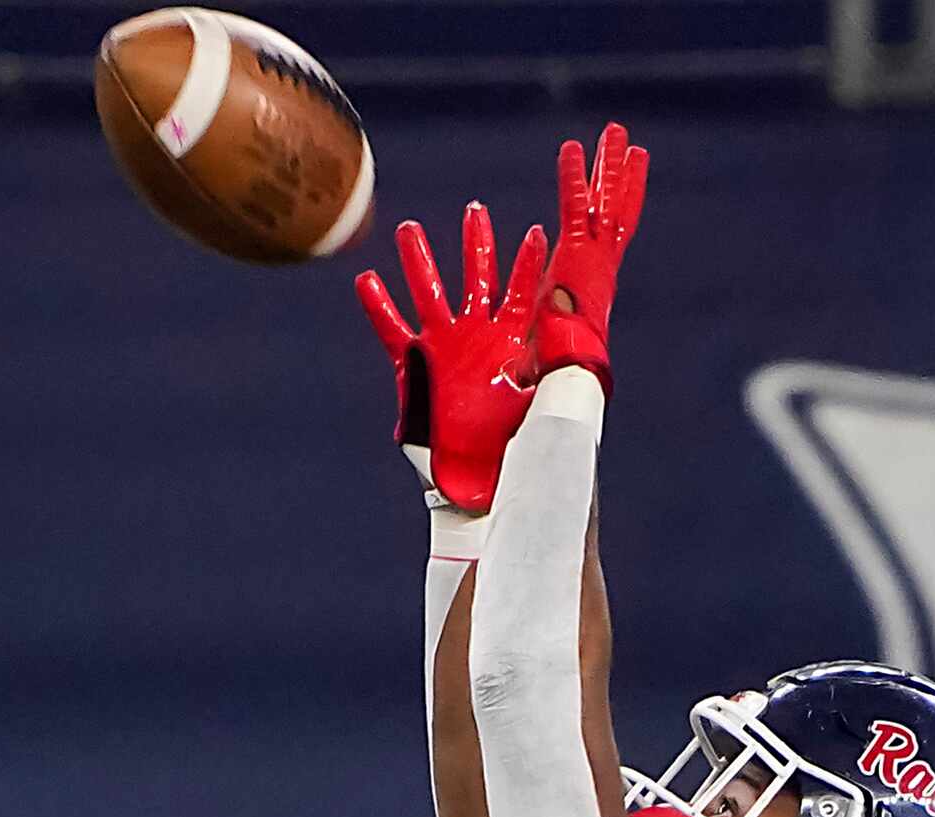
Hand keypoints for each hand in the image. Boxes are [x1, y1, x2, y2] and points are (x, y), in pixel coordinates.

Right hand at [355, 203, 548, 512]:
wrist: (488, 488)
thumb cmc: (525, 452)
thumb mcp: (552, 401)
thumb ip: (561, 357)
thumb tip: (567, 315)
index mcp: (515, 344)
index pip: (524, 293)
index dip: (529, 264)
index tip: (539, 233)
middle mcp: (480, 339)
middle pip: (477, 280)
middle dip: (476, 246)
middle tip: (475, 210)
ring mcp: (446, 351)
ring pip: (430, 293)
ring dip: (420, 262)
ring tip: (411, 229)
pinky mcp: (417, 370)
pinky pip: (393, 331)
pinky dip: (380, 306)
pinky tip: (368, 280)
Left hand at [534, 122, 648, 389]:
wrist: (565, 380)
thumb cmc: (555, 375)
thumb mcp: (548, 347)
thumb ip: (539, 343)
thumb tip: (522, 368)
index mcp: (594, 281)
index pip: (610, 233)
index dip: (617, 204)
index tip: (621, 182)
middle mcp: (600, 267)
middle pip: (615, 210)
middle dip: (620, 176)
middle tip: (628, 143)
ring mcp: (592, 261)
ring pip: (606, 204)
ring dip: (611, 166)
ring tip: (616, 130)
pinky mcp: (575, 258)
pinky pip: (574, 210)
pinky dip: (572, 179)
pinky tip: (571, 147)